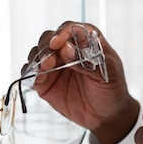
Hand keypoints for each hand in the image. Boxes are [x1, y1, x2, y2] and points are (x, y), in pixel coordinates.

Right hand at [24, 21, 139, 143]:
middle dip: (46, 47)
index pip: (72, 28)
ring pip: (38, 53)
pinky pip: (31, 74)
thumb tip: (67, 49)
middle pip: (49, 38)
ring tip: (43, 71)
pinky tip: (37, 81)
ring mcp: (56, 65)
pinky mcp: (46, 82)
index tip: (57, 43)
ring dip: (36, 59)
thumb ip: (89, 61)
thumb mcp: (109, 73)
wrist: (107, 115)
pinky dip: (30, 75)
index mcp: (88, 41)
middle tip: (48, 62)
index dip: (63, 33)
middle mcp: (69, 49)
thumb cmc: (112, 88)